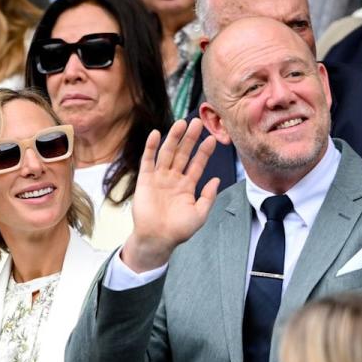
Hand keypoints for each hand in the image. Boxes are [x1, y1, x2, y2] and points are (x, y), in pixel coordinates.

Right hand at [121, 118, 219, 272]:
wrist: (158, 239)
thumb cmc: (179, 230)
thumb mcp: (200, 214)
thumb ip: (208, 196)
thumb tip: (216, 180)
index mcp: (187, 186)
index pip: (197, 164)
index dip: (204, 152)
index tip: (212, 138)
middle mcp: (173, 179)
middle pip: (183, 154)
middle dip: (190, 138)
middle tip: (198, 122)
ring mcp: (159, 178)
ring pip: (167, 153)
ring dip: (173, 138)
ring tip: (181, 123)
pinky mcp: (145, 180)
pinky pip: (148, 161)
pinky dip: (151, 147)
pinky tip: (156, 134)